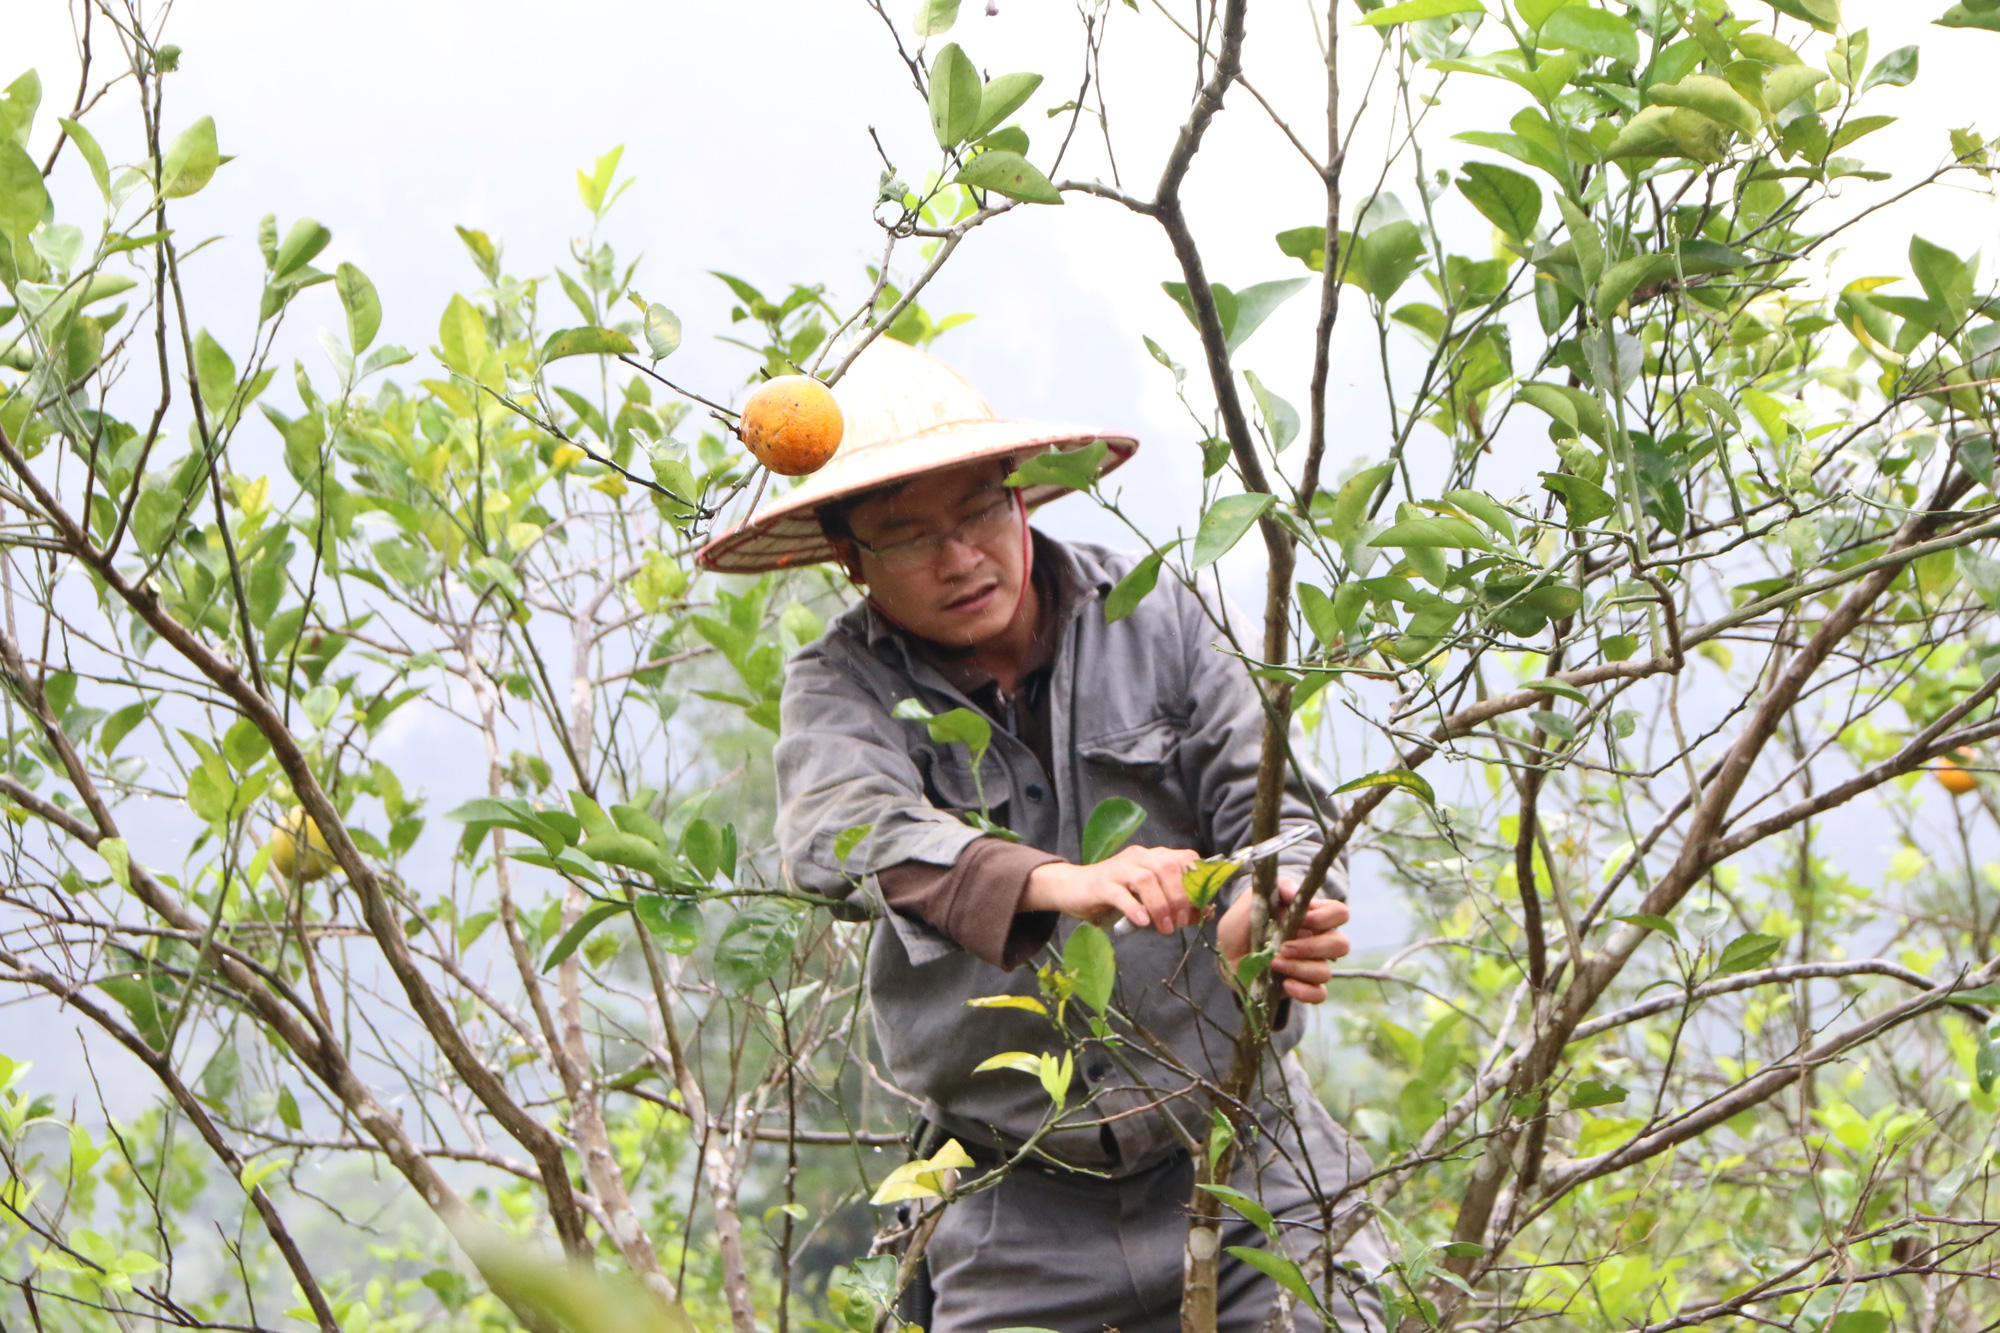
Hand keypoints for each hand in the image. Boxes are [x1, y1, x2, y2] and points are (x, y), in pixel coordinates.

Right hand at [1021, 845, 1203, 933]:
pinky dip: (1134, 908)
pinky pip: (1120, 894)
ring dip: (1161, 906)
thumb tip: (1206, 913)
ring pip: (1147, 879)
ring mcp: (1119, 869)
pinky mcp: (1101, 884)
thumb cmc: (1115, 894)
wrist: (1073, 888)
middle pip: (1168, 868)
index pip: (1185, 858)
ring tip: (1165, 928)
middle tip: (1181, 922)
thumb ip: (1175, 904)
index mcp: (1153, 856)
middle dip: (1180, 897)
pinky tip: (1142, 921)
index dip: (1198, 881)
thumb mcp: (1148, 898)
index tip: (1202, 905)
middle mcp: (1138, 857)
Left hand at [1218, 877, 1350, 1004]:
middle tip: (1284, 946)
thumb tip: (1296, 893)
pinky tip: (1285, 983)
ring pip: (1326, 971)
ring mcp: (1310, 966)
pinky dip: (1305, 991)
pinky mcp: (1301, 986)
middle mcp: (1317, 941)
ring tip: (1274, 962)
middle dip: (1313, 946)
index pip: (1339, 913)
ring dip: (1300, 967)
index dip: (1327, 917)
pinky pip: (1318, 994)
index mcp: (1310, 917)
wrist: (1226, 955)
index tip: (1304, 919)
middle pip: (1341, 945)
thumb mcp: (1254, 901)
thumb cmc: (1243, 925)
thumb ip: (1277, 890)